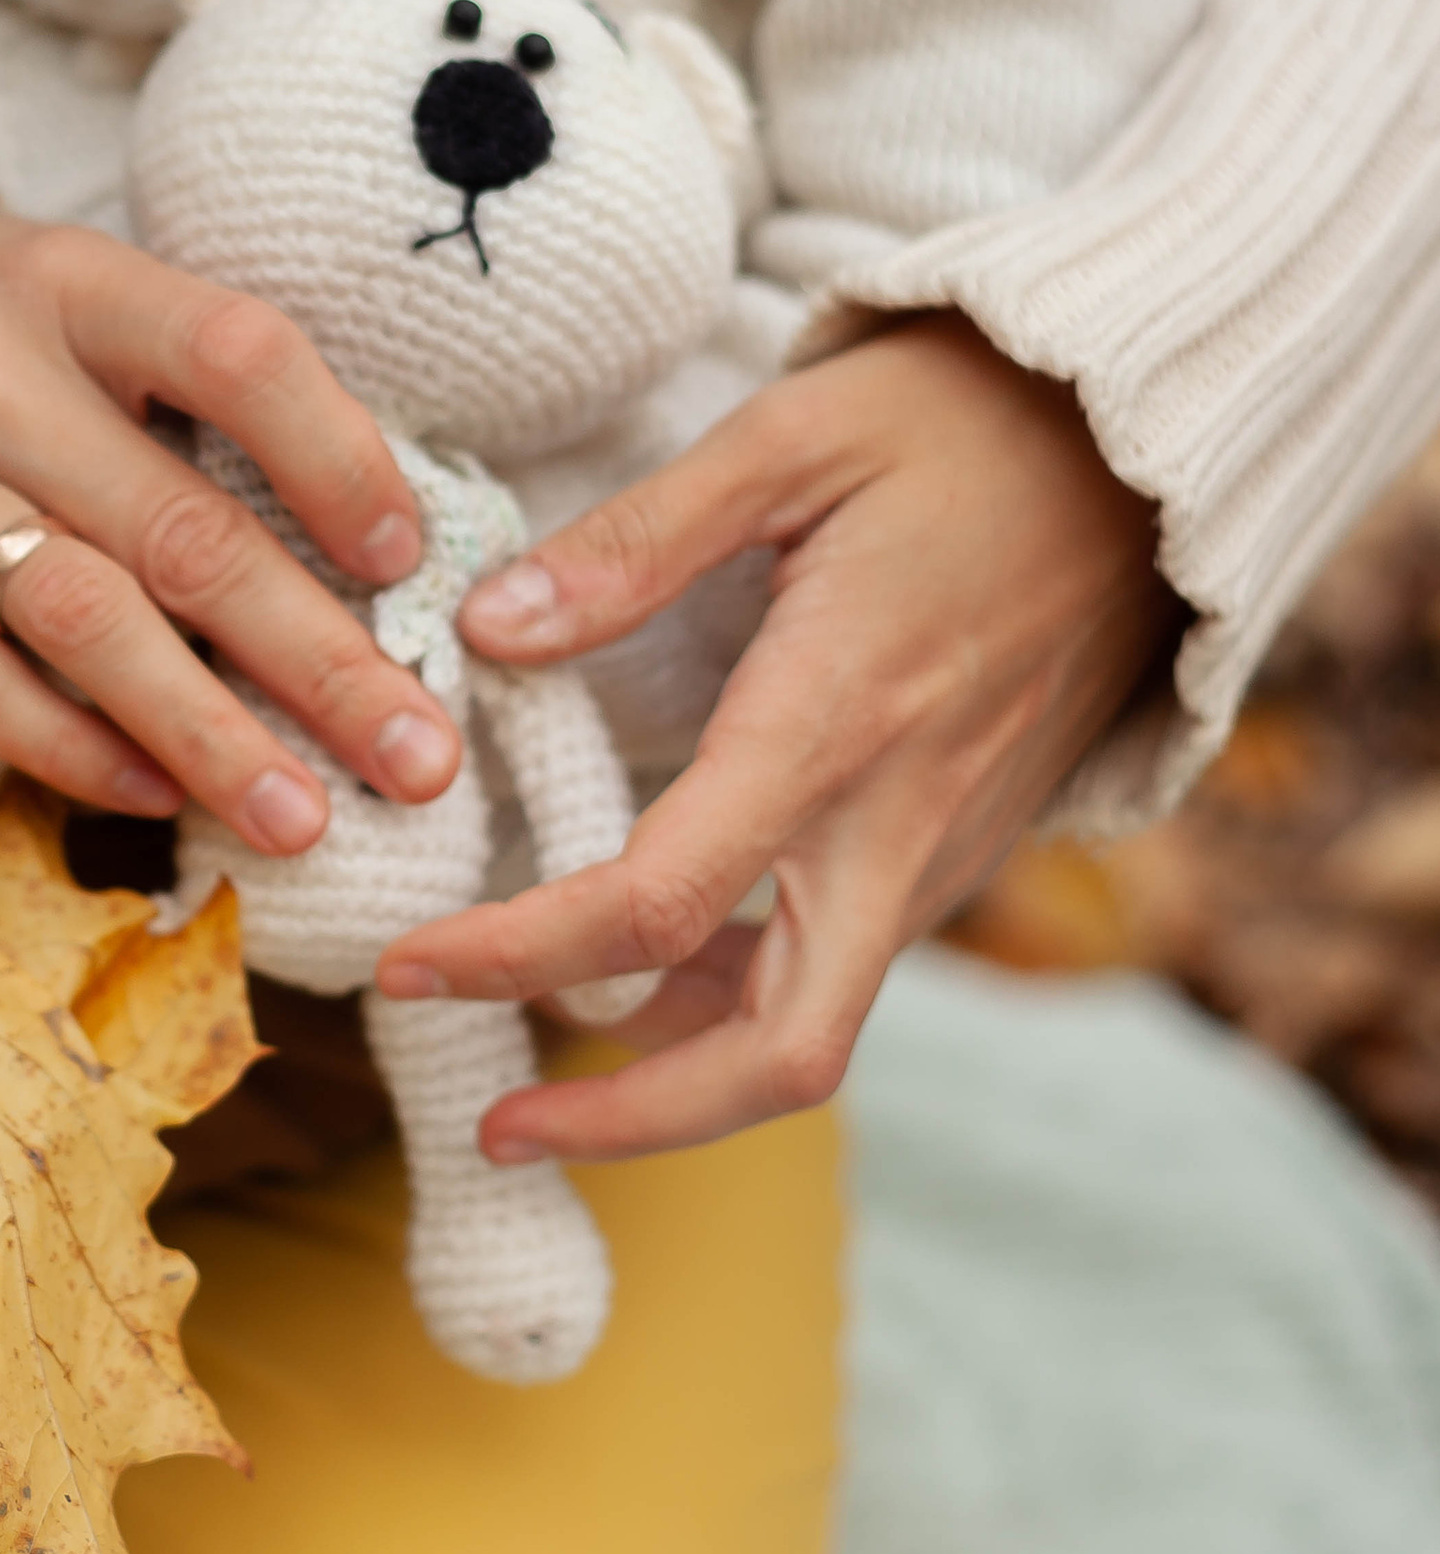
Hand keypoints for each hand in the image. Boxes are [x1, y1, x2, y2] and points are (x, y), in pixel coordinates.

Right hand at [0, 209, 458, 851]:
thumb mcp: (65, 294)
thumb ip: (188, 386)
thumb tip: (366, 536)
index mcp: (63, 283)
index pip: (233, 353)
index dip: (338, 458)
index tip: (410, 560)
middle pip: (176, 529)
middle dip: (319, 657)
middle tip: (421, 756)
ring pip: (76, 624)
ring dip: (206, 733)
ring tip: (305, 816)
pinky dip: (68, 749)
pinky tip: (156, 792)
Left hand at [376, 314, 1182, 1157]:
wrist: (1143, 454)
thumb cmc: (961, 428)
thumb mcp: (789, 439)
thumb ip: (634, 542)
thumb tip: (489, 626)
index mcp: (836, 723)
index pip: (659, 906)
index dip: (519, 957)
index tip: (409, 968)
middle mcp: (897, 822)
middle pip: (779, 1054)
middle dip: (633, 1121)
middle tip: (496, 1125)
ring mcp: (940, 849)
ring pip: (815, 1027)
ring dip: (682, 1071)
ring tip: (541, 1057)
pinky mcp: (956, 846)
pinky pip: (844, 968)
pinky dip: (740, 1005)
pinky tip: (651, 973)